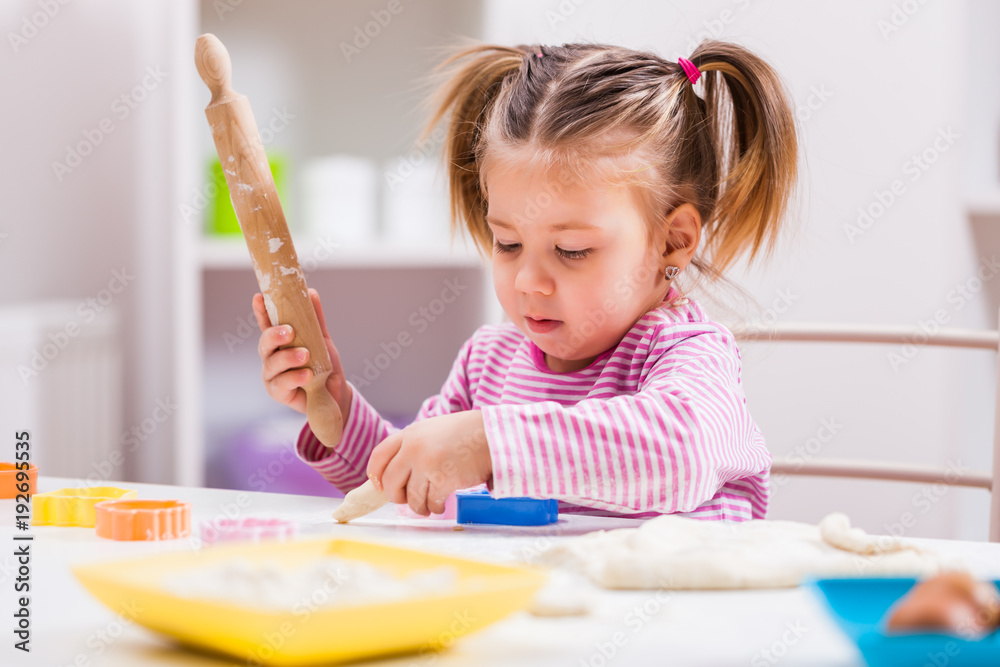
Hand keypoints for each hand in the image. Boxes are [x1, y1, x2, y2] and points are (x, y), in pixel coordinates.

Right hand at [253, 288, 351, 424]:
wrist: (335, 394)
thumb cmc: (323, 366)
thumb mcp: (321, 340)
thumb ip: (315, 320)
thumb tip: (311, 293)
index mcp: (279, 342)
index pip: (267, 324)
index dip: (261, 311)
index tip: (259, 297)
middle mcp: (271, 357)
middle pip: (264, 343)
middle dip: (274, 335)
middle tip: (290, 331)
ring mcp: (272, 376)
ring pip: (272, 363)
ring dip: (288, 357)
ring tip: (305, 355)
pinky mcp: (278, 393)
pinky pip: (282, 384)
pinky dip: (294, 377)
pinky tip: (307, 374)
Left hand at [366, 410, 492, 515]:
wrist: (493, 435)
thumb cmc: (466, 434)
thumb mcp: (433, 430)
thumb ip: (413, 445)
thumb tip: (395, 474)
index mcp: (410, 434)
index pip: (379, 457)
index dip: (376, 475)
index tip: (380, 486)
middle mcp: (414, 448)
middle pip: (390, 482)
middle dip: (396, 496)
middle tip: (406, 500)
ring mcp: (427, 464)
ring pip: (411, 498)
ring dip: (419, 507)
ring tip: (429, 505)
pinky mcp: (443, 479)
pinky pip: (431, 503)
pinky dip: (436, 507)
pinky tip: (442, 504)